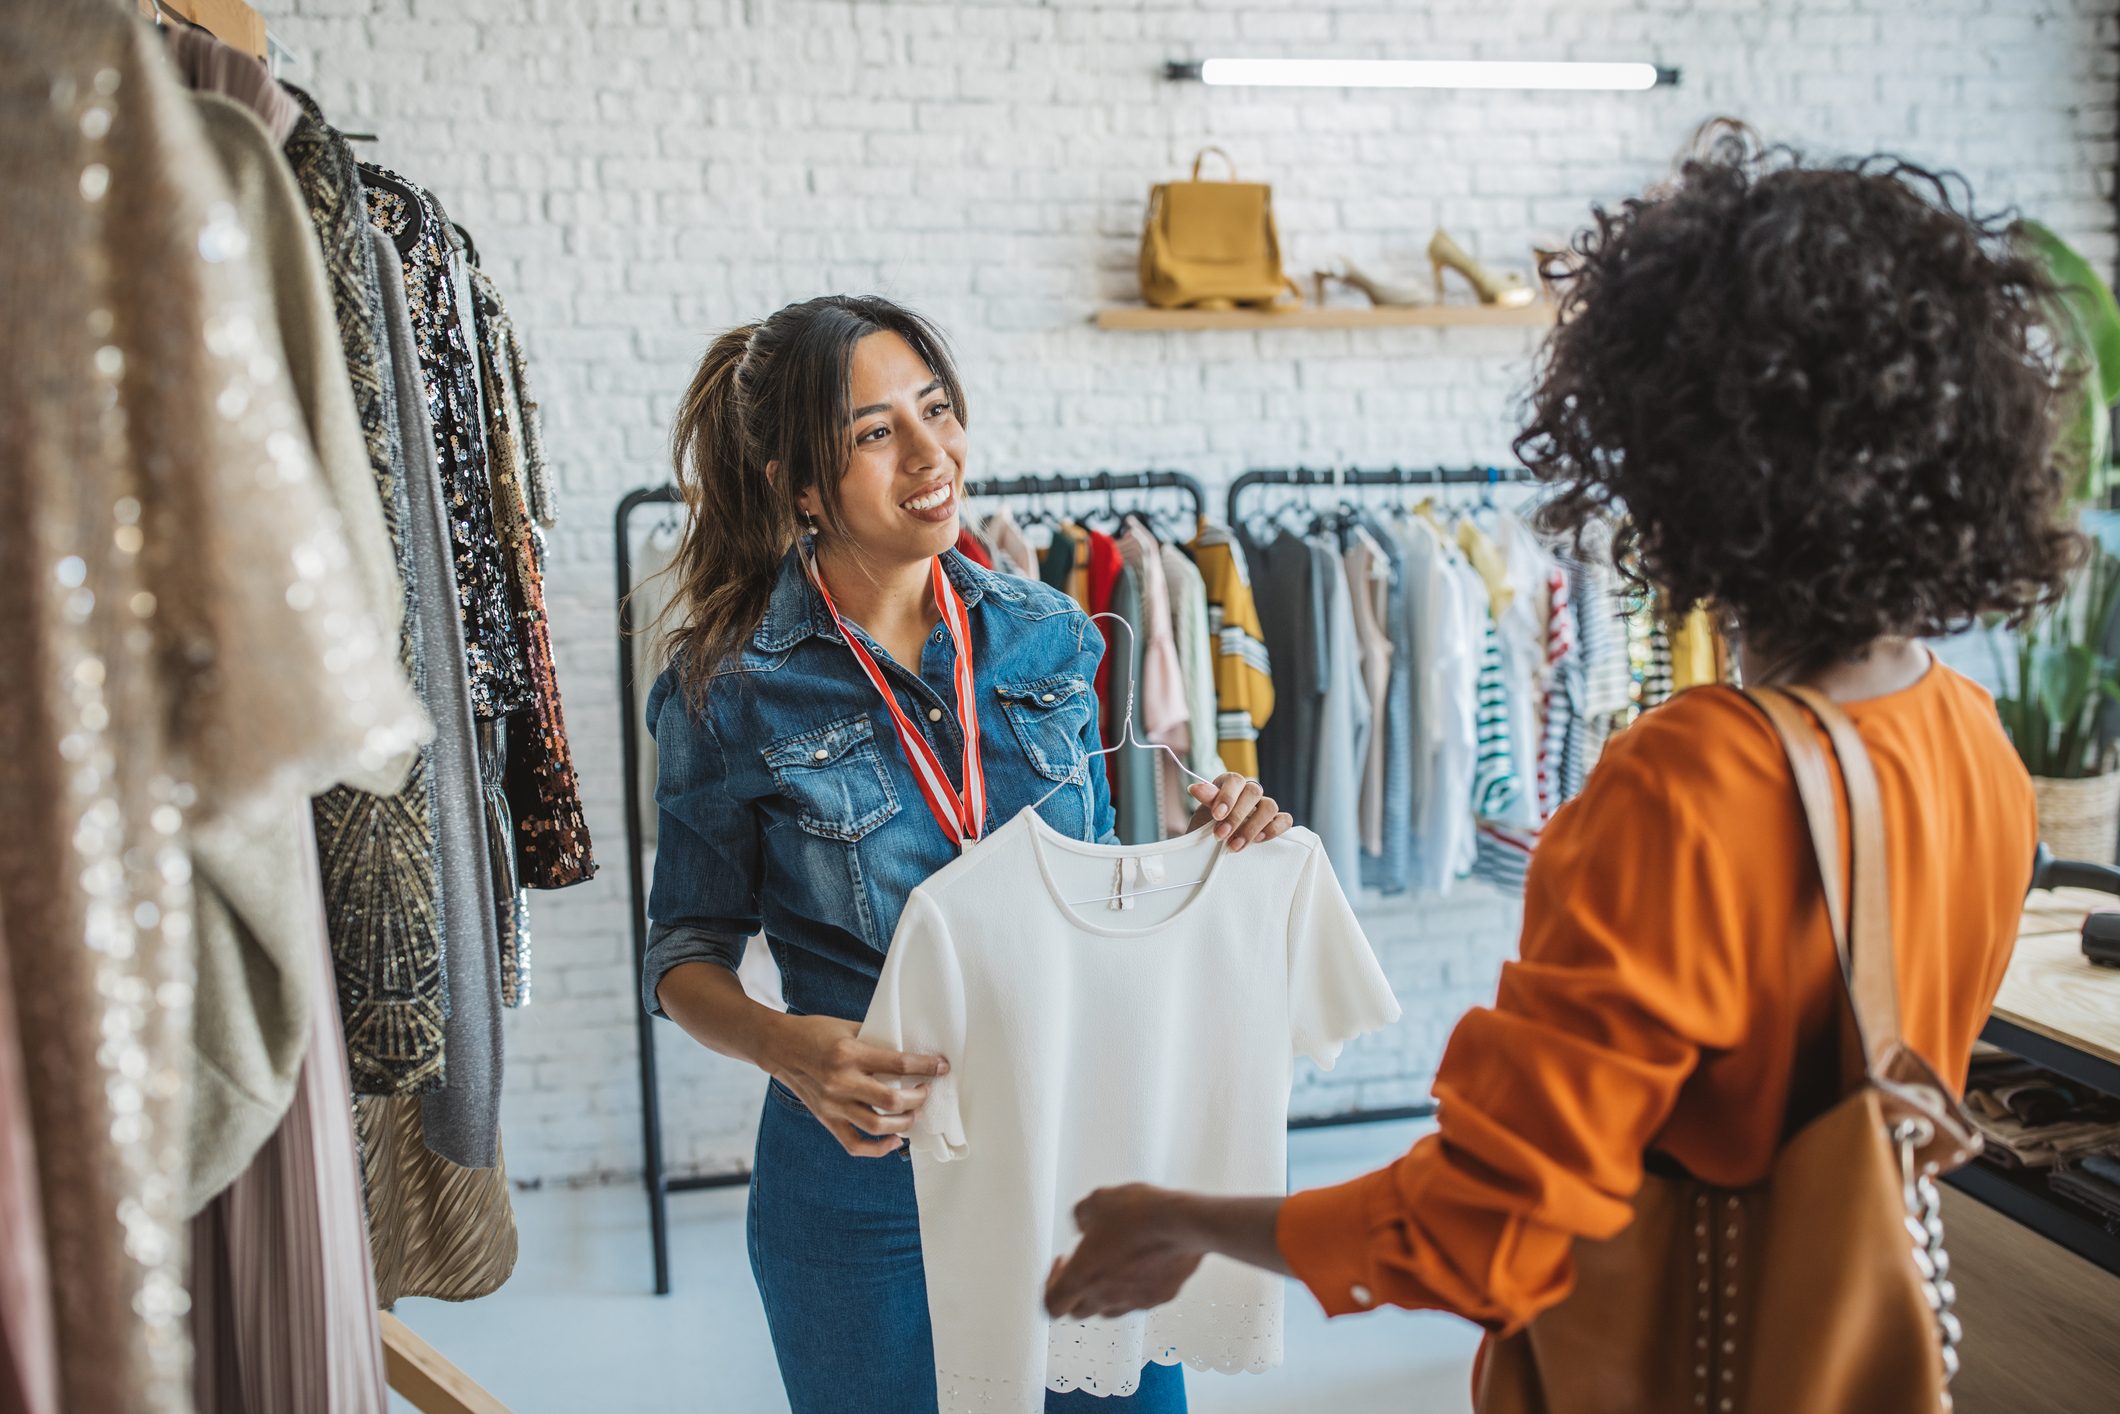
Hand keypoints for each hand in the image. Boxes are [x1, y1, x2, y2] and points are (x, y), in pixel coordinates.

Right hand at [763, 1013, 947, 1157]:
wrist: (779, 1047)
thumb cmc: (816, 1032)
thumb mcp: (848, 1027)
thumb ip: (876, 1040)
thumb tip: (911, 1049)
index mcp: (849, 1054)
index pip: (898, 1064)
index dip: (926, 1066)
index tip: (942, 1067)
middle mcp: (841, 1082)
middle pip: (891, 1100)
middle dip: (918, 1098)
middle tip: (926, 1091)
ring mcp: (832, 1104)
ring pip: (877, 1126)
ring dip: (904, 1123)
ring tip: (914, 1112)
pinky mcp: (826, 1119)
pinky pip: (854, 1144)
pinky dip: (878, 1149)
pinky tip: (894, 1141)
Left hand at [1044, 1185, 1206, 1320]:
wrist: (1182, 1223)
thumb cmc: (1138, 1213)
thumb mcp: (1097, 1200)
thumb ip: (1082, 1216)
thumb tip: (1084, 1224)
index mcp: (1082, 1276)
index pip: (1052, 1305)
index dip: (1051, 1286)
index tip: (1062, 1262)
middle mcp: (1105, 1296)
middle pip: (1078, 1312)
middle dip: (1076, 1291)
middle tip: (1085, 1265)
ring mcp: (1134, 1301)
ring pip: (1109, 1310)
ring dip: (1104, 1293)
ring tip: (1113, 1264)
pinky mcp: (1159, 1298)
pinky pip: (1140, 1300)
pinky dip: (1135, 1287)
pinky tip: (1142, 1261)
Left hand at [1188, 773, 1292, 853]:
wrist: (1212, 847)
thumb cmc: (1208, 827)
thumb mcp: (1203, 814)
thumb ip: (1206, 800)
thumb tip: (1196, 788)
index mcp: (1231, 784)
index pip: (1235, 780)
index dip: (1228, 796)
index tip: (1217, 815)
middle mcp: (1250, 792)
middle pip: (1254, 792)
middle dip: (1237, 816)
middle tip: (1221, 836)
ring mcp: (1264, 806)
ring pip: (1270, 806)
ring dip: (1252, 827)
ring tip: (1235, 845)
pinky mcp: (1276, 822)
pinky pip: (1284, 820)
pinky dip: (1273, 830)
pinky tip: (1258, 841)